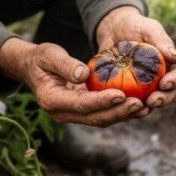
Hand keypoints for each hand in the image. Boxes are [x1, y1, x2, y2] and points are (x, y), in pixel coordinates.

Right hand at [0, 38, 144, 126]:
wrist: (32, 68)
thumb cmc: (40, 58)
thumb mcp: (48, 55)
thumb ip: (65, 65)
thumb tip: (84, 74)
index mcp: (52, 100)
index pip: (80, 104)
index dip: (101, 101)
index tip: (121, 94)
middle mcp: (62, 113)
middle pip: (93, 117)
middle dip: (117, 112)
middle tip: (139, 104)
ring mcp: (72, 114)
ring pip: (100, 119)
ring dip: (121, 114)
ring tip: (143, 106)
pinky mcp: (81, 111)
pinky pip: (101, 114)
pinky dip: (118, 111)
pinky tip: (136, 104)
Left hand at [95, 6, 175, 113]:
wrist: (113, 30)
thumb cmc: (135, 25)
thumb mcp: (148, 28)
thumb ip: (161, 41)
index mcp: (170, 63)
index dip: (175, 81)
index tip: (165, 84)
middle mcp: (161, 77)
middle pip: (168, 93)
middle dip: (163, 100)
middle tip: (153, 101)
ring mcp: (145, 86)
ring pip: (151, 102)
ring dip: (148, 109)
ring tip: (139, 110)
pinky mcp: (129, 90)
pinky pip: (131, 102)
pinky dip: (128, 108)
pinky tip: (122, 109)